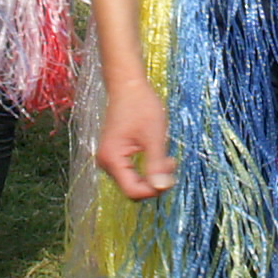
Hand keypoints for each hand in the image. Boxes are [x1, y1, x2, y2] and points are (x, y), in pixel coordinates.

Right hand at [95, 77, 177, 200]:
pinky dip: (146, 167)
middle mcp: (106, 163)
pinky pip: (132, 171)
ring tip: (166, 157)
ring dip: (152, 174)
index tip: (170, 177)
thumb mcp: (153, 136)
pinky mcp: (115, 155)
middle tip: (171, 162)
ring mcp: (110, 159)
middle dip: (154, 181)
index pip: (133, 192)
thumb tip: (162, 188)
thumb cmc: (140, 106)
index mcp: (112, 159)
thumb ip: (156, 164)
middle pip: (133, 188)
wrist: (127, 85)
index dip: (153, 190)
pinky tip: (157, 154)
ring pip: (134, 180)